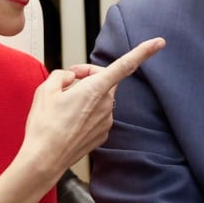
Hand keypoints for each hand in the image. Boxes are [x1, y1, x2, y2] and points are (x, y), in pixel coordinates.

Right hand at [17, 37, 164, 180]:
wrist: (44, 160)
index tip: (159, 42)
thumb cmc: (44, 127)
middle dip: (89, 76)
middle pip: (105, 80)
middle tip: (68, 80)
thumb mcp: (46, 90)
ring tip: (64, 105)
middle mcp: (106, 105)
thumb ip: (61, 75)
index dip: (143, 51)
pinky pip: (98, 115)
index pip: (125, 65)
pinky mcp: (103, 134)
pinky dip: (86, 112)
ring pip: (100, 98)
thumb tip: (69, 78)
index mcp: (95, 89)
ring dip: (86, 95)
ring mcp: (106, 121)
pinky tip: (69, 120)